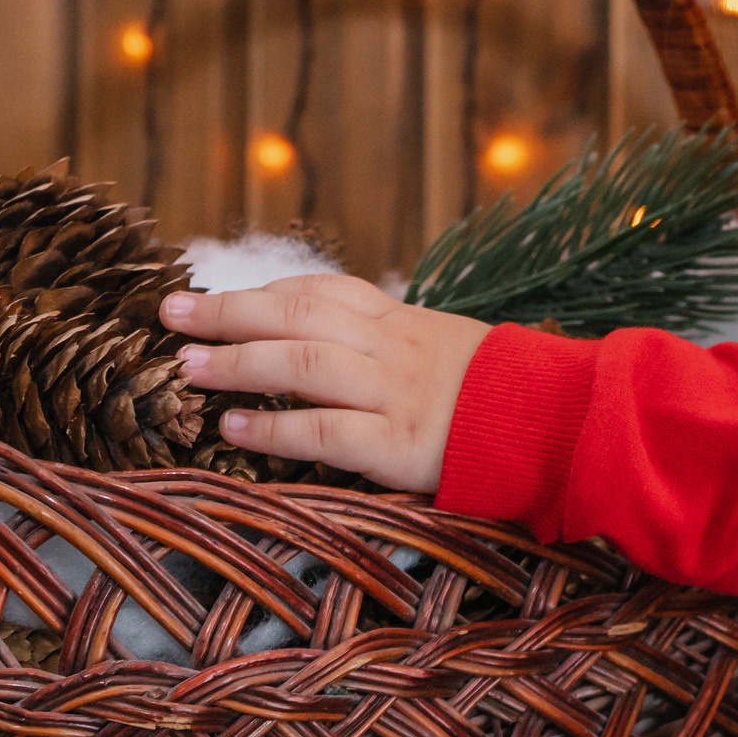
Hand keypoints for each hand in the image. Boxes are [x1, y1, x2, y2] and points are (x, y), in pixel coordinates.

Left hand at [159, 275, 491, 492]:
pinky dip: (272, 427)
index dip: (266, 291)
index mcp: (407, 322)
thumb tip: (344, 347)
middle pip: (299, 315)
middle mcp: (395, 348)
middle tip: (171, 312)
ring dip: (237, 362)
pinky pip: (323, 431)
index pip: (325, 292)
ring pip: (302, 364)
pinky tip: (233, 427)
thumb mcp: (454, 350)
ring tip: (187, 366)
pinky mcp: (401, 445)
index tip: (216, 292)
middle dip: (230, 311)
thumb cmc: (508, 396)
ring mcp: (396, 394)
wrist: (566, 424)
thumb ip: (401, 345)